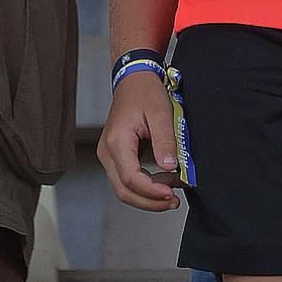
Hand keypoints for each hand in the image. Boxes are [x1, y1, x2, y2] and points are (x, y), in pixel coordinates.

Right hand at [98, 69, 178, 210]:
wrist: (134, 79)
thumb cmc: (145, 92)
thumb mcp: (161, 114)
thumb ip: (166, 142)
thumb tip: (170, 167)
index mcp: (117, 141)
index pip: (130, 178)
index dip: (151, 191)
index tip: (171, 194)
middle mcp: (108, 152)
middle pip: (124, 190)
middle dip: (149, 202)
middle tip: (173, 201)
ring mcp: (109, 155)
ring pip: (124, 189)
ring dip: (148, 196)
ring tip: (172, 191)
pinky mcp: (116, 156)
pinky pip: (127, 179)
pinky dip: (146, 186)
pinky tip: (164, 182)